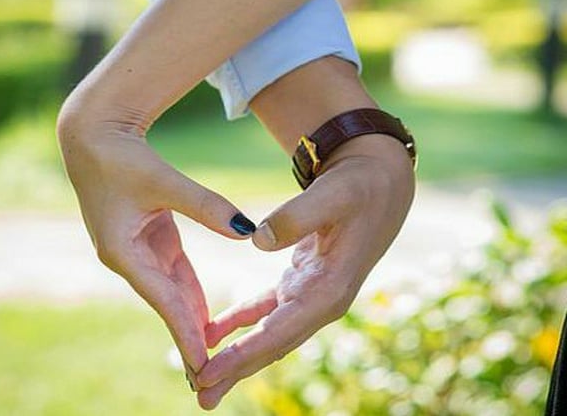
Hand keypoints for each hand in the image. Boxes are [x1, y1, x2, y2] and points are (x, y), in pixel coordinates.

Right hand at [56, 103, 255, 377]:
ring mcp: (137, 248)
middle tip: (211, 375)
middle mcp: (127, 257)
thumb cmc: (121, 157)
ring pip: (171, 289)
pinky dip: (189, 290)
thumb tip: (246, 231)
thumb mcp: (164, 181)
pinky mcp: (147, 235)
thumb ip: (205, 206)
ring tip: (211, 353)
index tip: (203, 365)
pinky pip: (173, 269)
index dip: (185, 331)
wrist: (95, 135)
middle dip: (188, 335)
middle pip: (165, 302)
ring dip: (190, 317)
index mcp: (122, 251)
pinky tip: (205, 313)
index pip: (162, 298)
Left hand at [195, 135, 414, 408]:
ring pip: (268, 332)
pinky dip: (240, 320)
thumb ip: (297, 216)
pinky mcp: (302, 281)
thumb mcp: (332, 195)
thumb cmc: (360, 189)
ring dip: (237, 354)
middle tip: (198, 394)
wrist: (380, 184)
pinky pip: (266, 308)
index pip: (280, 331)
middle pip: (272, 343)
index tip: (208, 373)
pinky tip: (215, 331)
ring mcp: (312, 293)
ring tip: (203, 377)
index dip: (244, 354)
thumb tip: (258, 241)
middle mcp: (322, 300)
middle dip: (236, 370)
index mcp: (330, 288)